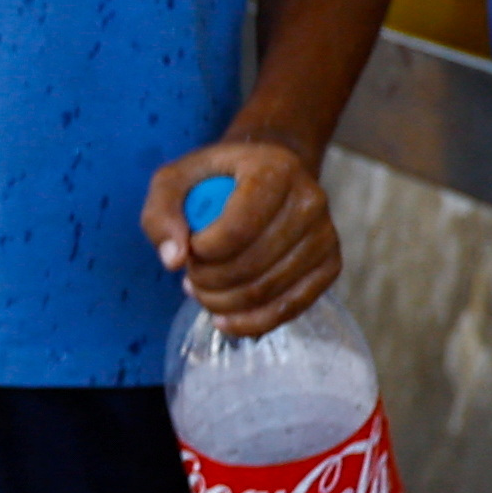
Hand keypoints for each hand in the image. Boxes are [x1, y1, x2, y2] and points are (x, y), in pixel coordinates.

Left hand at [140, 136, 338, 337]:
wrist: (266, 175)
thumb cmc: (215, 178)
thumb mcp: (174, 180)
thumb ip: (162, 214)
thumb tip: (173, 260)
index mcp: (275, 170)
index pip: (238, 228)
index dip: (204, 251)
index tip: (190, 249)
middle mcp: (310, 201)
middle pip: (253, 264)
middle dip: (209, 281)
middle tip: (190, 276)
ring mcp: (325, 235)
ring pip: (269, 290)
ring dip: (223, 302)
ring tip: (202, 290)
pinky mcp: (330, 265)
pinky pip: (291, 307)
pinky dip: (252, 322)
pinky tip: (223, 319)